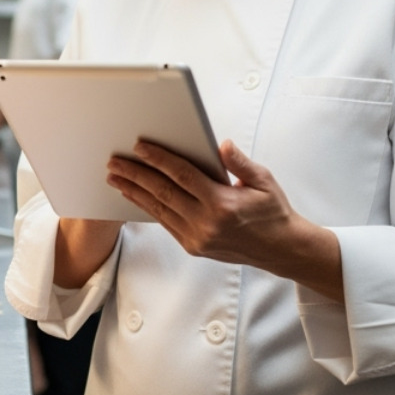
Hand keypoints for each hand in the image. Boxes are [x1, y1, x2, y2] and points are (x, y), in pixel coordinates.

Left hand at [105, 139, 344, 301]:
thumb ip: (240, 163)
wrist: (280, 249)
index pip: (183, 174)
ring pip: (159, 209)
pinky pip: (165, 222)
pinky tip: (134, 196)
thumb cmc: (272, 211)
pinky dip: (147, 208)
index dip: (159, 158)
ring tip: (115, 177)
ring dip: (134, 191)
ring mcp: (197, 237)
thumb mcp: (263, 181)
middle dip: (135, 174)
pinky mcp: (193, 246)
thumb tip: (222, 145)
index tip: (139, 146)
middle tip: (114, 161)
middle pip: (163, 191)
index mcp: (222, 203)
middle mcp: (206, 222)